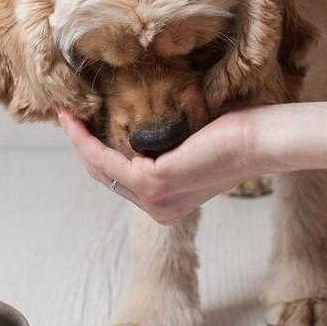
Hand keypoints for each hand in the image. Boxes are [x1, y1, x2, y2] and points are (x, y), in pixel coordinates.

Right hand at [57, 109, 264, 224]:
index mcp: (167, 205)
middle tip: (68, 116)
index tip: (80, 126)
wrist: (260, 140)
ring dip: (79, 141)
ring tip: (67, 116)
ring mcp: (155, 199)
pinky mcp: (154, 182)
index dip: (95, 153)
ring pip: (102, 169)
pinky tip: (78, 122)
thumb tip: (141, 126)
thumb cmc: (234, 136)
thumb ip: (164, 147)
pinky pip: (108, 161)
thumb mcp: (190, 145)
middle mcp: (159, 209)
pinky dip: (87, 141)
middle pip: (105, 177)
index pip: (120, 181)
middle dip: (82, 146)